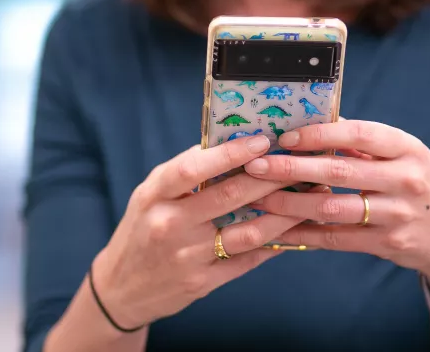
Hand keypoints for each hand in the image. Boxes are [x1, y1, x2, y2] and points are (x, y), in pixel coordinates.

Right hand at [92, 136, 324, 327]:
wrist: (121, 288)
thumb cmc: (140, 230)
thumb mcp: (149, 196)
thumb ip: (183, 174)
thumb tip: (227, 144)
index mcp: (154, 196)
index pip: (193, 168)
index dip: (230, 154)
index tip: (262, 141)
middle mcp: (169, 225)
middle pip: (229, 197)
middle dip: (270, 178)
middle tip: (299, 163)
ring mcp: (187, 256)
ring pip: (247, 232)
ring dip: (283, 213)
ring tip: (308, 197)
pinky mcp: (202, 282)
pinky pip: (246, 260)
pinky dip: (273, 244)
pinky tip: (293, 229)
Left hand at [244, 120, 429, 291]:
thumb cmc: (419, 183)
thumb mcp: (404, 155)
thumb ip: (362, 143)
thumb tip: (310, 122)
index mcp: (407, 148)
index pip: (359, 133)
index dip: (319, 134)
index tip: (285, 136)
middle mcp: (405, 180)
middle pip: (338, 171)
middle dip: (290, 168)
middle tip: (255, 165)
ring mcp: (398, 215)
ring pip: (332, 208)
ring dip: (289, 204)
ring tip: (257, 197)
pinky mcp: (388, 244)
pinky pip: (336, 238)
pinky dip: (304, 234)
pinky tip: (278, 229)